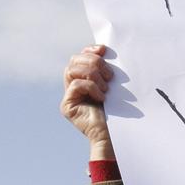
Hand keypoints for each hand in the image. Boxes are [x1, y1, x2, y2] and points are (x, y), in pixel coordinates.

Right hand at [61, 44, 116, 161]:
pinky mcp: (67, 105)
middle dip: (93, 62)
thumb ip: (105, 69)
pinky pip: (75, 84)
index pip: (80, 57)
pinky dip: (91, 87)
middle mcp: (72, 86)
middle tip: (109, 76)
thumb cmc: (118, 110)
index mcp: (83, 79)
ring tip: (106, 88)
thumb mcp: (112, 84)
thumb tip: (105, 50)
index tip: (104, 50)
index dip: (89, 50)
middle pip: (74, 60)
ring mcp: (68, 96)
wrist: (115, 134)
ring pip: (72, 69)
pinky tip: (101, 97)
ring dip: (93, 75)